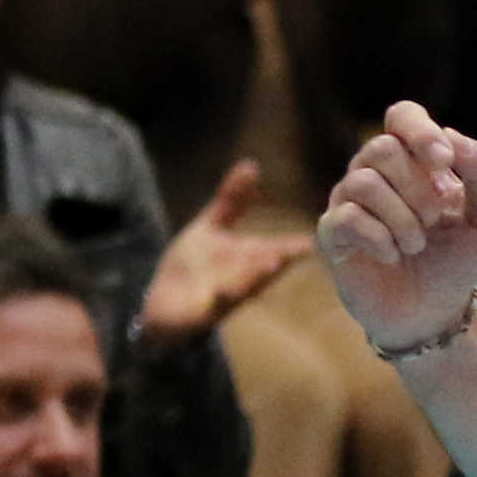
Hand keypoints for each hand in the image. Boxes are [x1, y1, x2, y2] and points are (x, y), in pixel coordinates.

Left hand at [140, 159, 315, 342]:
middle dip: (278, 259)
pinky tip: (219, 290)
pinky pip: (213, 306)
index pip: (278, 249)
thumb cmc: (192, 267)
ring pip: (245, 288)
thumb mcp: (209, 227)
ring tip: (273, 262)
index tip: (315, 240)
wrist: (161, 304)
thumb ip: (231, 201)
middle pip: (265, 269)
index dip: (296, 246)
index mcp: (247, 257)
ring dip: (257, 277)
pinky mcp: (202, 312)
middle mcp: (242, 278)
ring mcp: (225, 297)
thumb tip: (251, 164)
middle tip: (292, 249)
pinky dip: (218, 298)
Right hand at [317, 102, 476, 348]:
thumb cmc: (459, 259)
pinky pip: (347, 217)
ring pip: (364, 182)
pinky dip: (380, 238)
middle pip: (382, 148)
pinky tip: (393, 256)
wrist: (434, 313)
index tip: (445, 162)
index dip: (420, 131)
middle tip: (436, 219)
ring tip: (417, 244)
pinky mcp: (333, 234)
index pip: (403, 116)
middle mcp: (374, 172)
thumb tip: (452, 137)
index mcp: (412, 159)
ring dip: (403, 218)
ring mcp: (349, 201)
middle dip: (418, 188)